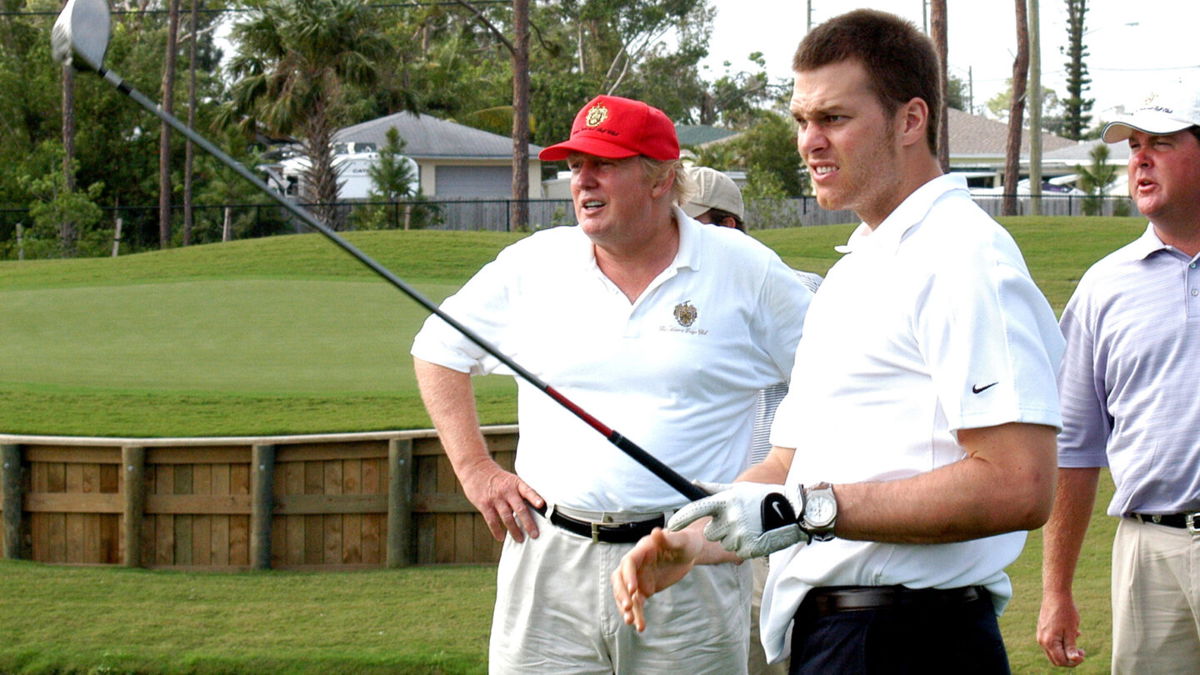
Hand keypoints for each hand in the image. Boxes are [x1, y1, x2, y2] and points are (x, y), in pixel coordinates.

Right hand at [458, 458, 543, 541]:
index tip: (542, 505)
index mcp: (516, 483)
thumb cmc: (497, 478)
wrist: (475, 469)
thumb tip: (533, 510)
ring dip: (514, 530)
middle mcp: (507, 491)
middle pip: (519, 509)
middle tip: (534, 535)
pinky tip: (501, 537)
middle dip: (528, 523)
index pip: (528, 491)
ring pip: (507, 518)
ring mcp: (495, 498)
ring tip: (520, 539)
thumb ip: (520, 493)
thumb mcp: (511, 480)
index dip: (535, 498)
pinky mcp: (484, 505)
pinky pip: (492, 521)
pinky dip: (497, 531)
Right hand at [611, 527, 704, 631]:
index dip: (628, 575)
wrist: (688, 554)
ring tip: (631, 622)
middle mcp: (636, 565)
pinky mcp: (643, 589)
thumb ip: (668, 539)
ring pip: (625, 595)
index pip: (628, 562)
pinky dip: (637, 614)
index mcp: (642, 550)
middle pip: (620, 579)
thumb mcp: (681, 540)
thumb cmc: (686, 542)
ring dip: (626, 608)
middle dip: (621, 594)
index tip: (634, 589)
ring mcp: (638, 578)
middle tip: (628, 607)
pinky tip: (640, 626)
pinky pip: (637, 604)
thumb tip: (656, 532)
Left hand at [667, 481, 806, 557]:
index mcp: (725, 501)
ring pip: (724, 543)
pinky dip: (745, 546)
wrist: (793, 510)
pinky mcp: (749, 548)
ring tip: (751, 526)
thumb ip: (713, 489)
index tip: (670, 525)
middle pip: (710, 533)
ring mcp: (740, 534)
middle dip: (720, 529)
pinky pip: (738, 552)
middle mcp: (730, 518)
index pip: (696, 509)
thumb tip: (692, 482)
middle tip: (738, 520)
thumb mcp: (738, 489)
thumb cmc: (763, 497)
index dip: (681, 518)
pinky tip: (757, 536)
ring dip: (733, 538)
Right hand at [1037, 592, 1086, 666]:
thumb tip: (1073, 660)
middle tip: (1081, 652)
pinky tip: (1071, 633)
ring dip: (1066, 650)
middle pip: (1056, 658)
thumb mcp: (1071, 631)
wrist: (1055, 594)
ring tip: (1077, 640)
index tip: (1083, 655)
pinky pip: (1052, 642)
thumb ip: (1071, 647)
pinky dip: (1062, 642)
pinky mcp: (1042, 629)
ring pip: (1054, 651)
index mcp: (1048, 642)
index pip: (1060, 661)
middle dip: (1069, 658)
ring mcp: (1041, 635)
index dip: (1073, 662)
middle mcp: (1042, 640)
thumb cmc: (1065, 611)